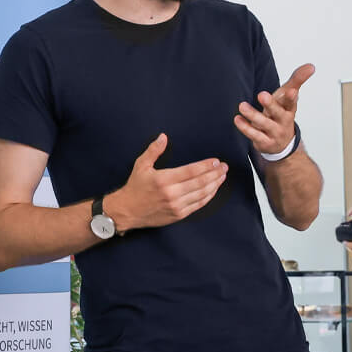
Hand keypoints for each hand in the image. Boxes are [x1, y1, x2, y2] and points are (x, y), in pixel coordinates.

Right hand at [112, 134, 227, 229]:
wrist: (127, 211)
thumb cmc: (135, 187)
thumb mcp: (141, 165)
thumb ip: (153, 150)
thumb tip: (164, 136)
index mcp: (163, 180)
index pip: (191, 171)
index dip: (206, 166)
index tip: (216, 161)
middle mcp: (171, 194)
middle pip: (200, 182)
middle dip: (215, 174)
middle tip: (225, 167)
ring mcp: (176, 206)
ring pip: (202, 194)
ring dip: (215, 185)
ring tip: (222, 176)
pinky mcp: (178, 215)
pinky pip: (198, 205)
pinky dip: (208, 197)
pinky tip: (214, 189)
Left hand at [235, 63, 313, 155]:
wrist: (281, 143)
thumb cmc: (282, 113)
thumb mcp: (289, 97)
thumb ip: (297, 79)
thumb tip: (311, 66)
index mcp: (289, 109)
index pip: (292, 102)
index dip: (292, 97)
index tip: (292, 91)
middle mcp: (283, 121)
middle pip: (278, 113)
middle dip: (271, 104)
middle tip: (262, 95)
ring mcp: (274, 133)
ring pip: (263, 124)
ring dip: (253, 114)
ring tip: (242, 106)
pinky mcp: (264, 142)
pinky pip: (254, 135)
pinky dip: (245, 127)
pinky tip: (238, 119)